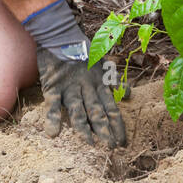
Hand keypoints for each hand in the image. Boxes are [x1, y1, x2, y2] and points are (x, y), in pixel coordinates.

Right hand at [22, 0, 126, 147]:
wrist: (60, 34)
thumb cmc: (83, 50)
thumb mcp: (104, 63)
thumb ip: (114, 80)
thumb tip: (129, 94)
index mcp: (100, 84)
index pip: (111, 108)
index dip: (117, 125)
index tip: (122, 143)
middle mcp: (87, 88)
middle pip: (97, 112)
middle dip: (105, 131)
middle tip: (111, 148)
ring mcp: (70, 88)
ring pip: (78, 111)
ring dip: (84, 128)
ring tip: (89, 143)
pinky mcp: (53, 86)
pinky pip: (53, 104)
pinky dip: (53, 118)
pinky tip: (53, 133)